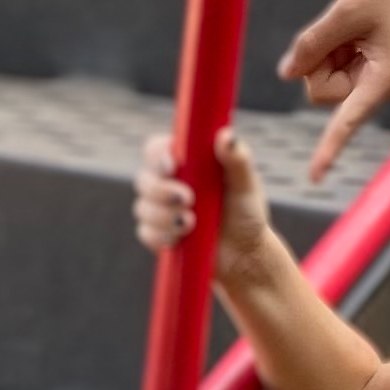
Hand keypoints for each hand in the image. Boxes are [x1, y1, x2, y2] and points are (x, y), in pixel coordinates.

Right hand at [135, 129, 290, 297]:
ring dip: (164, 216)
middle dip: (161, 191)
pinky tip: (179, 239)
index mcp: (185, 163)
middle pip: (144, 179)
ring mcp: (160, 209)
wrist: (244, 253)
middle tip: (188, 199)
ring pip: (142, 207)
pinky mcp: (157, 234)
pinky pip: (145, 232)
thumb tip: (226, 136)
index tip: (172, 167)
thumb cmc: (246, 213)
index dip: (158, 155)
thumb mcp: (246, 185)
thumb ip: (237, 159)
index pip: (157, 149)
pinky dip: (161, 235)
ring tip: (191, 224)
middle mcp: (168, 183)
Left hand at [279, 0, 389, 180]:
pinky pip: (339, 67)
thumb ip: (313, 43)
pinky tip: (360, 26)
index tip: (314, 177)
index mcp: (388, 77)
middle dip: (319, 62)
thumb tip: (287, 74)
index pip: (348, 118)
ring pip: (328, 79)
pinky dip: (338, 46)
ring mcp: (383, 78)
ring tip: (357, 23)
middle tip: (342, 27)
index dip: (329, 147)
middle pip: (323, 91)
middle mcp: (387, 85)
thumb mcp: (346, 9)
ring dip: (329, 51)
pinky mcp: (378, 68)